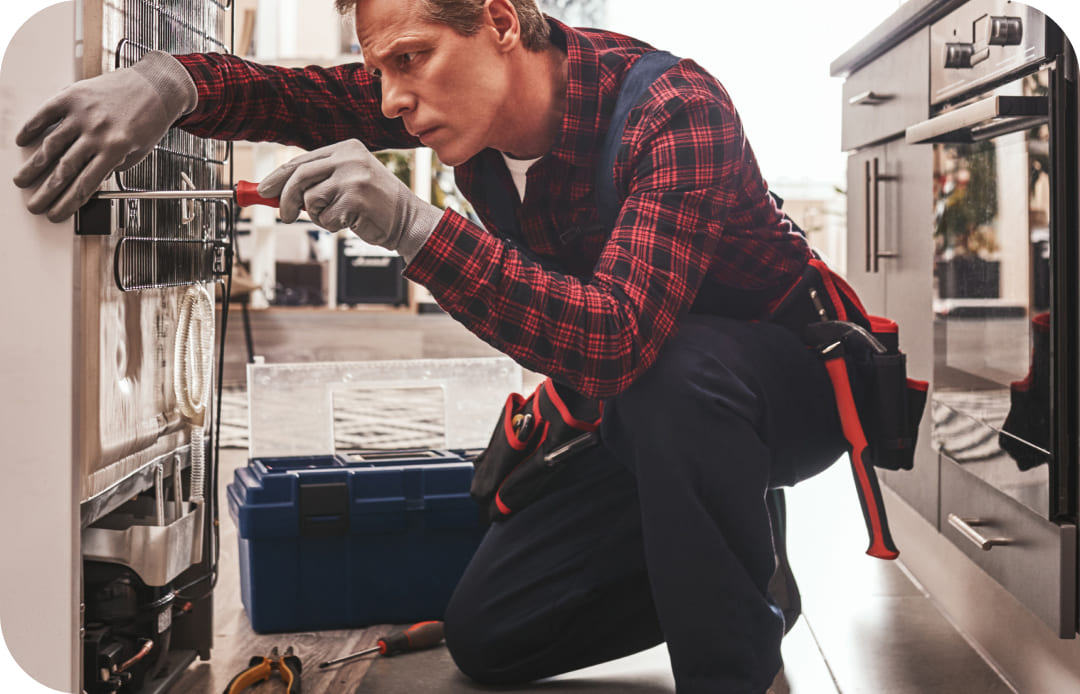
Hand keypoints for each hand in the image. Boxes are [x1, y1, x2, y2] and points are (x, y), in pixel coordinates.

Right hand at [12, 51, 196, 221]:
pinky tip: (22, 141)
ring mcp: (83, 113)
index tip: (56, 214)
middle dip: (46, 192)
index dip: (68, 203)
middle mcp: (98, 132)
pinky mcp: (74, 95)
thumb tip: (90, 178)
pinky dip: (31, 127)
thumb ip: (115, 165)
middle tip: (34, 205)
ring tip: (22, 180)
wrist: (157, 85)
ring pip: (51, 145)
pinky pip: (46, 113)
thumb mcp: (140, 151)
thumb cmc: (151, 118)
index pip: (86, 184)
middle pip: (64, 169)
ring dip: (34, 166)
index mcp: (116, 149)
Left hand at [257, 140, 442, 261]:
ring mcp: (352, 177)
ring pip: (310, 199)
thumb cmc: (375, 204)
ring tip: (336, 217)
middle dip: (285, 200)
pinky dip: (332, 225)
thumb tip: (275, 191)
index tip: (263, 191)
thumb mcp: (348, 181)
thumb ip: (318, 180)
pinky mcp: (355, 199)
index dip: (278, 177)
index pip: (301, 161)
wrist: (408, 220)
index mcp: (346, 148)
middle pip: (299, 177)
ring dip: (317, 215)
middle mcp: (349, 158)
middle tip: (284, 216)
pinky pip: (326, 217)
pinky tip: (351, 221)